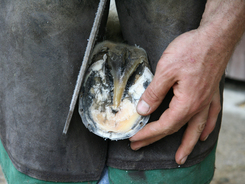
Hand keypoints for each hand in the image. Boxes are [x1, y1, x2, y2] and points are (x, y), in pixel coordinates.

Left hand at [129, 29, 224, 164]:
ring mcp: (207, 101)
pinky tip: (205, 135)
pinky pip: (211, 117)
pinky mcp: (211, 93)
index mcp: (186, 103)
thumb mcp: (165, 70)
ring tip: (180, 158)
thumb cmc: (191, 50)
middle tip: (140, 147)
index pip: (163, 125)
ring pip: (196, 129)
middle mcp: (198, 106)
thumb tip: (143, 109)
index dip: (147, 134)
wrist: (214, 37)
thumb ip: (154, 92)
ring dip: (187, 144)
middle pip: (175, 129)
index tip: (133, 139)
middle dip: (156, 139)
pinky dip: (208, 128)